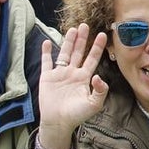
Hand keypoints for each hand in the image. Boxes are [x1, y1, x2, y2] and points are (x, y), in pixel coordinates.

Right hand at [37, 25, 109, 148]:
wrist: (58, 122)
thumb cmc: (77, 115)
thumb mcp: (94, 104)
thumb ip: (100, 91)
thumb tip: (99, 77)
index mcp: (84, 77)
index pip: (92, 58)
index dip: (97, 47)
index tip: (102, 35)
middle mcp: (73, 73)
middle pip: (79, 52)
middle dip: (83, 39)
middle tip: (86, 25)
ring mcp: (60, 74)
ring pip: (65, 53)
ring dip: (68, 42)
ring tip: (73, 30)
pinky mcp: (47, 77)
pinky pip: (46, 62)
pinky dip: (46, 52)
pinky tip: (47, 42)